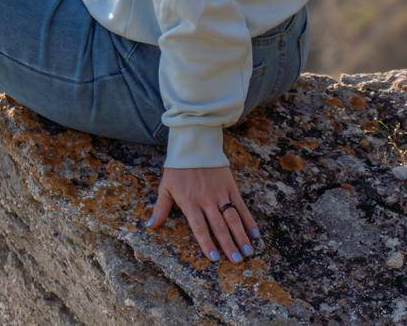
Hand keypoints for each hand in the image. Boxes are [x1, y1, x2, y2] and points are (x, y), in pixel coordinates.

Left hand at [145, 165, 259, 263]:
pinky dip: (249, 220)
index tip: (214, 258)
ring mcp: (220, 194)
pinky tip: (255, 234)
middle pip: (219, 226)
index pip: (199, 227)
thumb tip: (150, 227)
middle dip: (229, 245)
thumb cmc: (177, 169)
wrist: (194, 146)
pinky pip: (241, 207)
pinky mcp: (231, 187)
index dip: (207, 243)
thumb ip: (161, 208)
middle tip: (237, 261)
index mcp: (190, 202)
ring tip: (248, 252)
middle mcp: (206, 200)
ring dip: (241, 236)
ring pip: (233, 219)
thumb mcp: (165, 187)